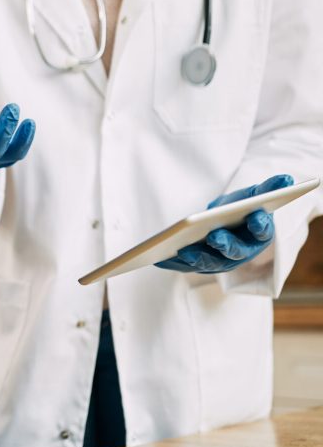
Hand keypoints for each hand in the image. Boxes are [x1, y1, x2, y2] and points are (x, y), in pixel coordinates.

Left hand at [155, 174, 293, 273]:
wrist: (227, 221)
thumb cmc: (242, 207)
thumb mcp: (253, 195)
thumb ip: (268, 189)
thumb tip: (287, 180)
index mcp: (259, 234)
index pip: (262, 231)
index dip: (260, 224)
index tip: (256, 217)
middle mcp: (243, 252)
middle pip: (235, 251)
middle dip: (225, 244)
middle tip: (215, 236)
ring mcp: (222, 261)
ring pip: (210, 262)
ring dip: (197, 257)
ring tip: (181, 249)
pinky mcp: (201, 264)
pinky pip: (187, 266)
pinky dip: (174, 263)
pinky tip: (159, 257)